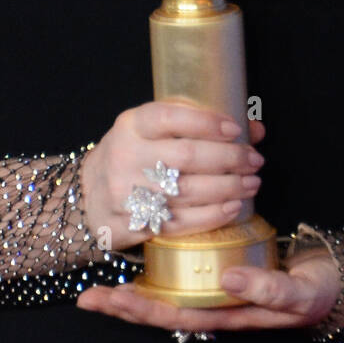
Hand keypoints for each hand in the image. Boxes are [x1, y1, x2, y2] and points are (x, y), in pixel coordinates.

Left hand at [75, 246, 342, 331]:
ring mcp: (218, 291)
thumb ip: (268, 289)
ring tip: (101, 285)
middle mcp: (216, 305)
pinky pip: (185, 275)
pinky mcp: (224, 269)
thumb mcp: (298, 293)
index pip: (176, 314)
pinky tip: (144, 259)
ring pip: (169, 294)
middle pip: (162, 309)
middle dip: (124, 305)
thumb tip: (230, 279)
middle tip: (87, 298)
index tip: (112, 299)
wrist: (335, 281)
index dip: (142, 309)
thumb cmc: (316, 291)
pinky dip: (161, 269)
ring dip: (136, 290)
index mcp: (228, 313)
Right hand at [80, 100, 265, 251]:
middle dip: (229, 159)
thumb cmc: (134, 155)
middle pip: (186, 157)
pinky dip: (211, 216)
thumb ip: (202, 125)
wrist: (88, 194)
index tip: (236, 130)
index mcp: (132, 125)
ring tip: (251, 183)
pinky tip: (232, 208)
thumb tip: (255, 130)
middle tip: (255, 161)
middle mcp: (124, 156)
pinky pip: (177, 223)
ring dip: (227, 189)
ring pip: (186, 192)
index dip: (207, 123)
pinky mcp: (128, 225)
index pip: (171, 117)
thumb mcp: (156, 131)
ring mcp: (124, 193)